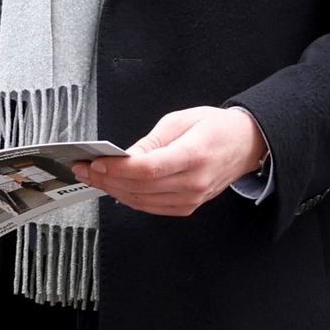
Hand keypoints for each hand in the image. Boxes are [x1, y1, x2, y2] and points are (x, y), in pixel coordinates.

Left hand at [79, 104, 267, 217]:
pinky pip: (151, 208)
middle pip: (140, 187)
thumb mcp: (180, 121)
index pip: (147, 169)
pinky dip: (129, 199)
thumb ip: (150, 142)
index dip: (117, 169)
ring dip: (113, 190)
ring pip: (142, 201)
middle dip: (106, 179)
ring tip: (94, 178)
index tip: (95, 162)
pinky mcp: (188, 207)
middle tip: (84, 169)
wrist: (246, 144)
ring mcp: (192, 198)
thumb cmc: (216, 128)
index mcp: (193, 155)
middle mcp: (193, 182)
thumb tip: (123, 158)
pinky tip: (115, 188)